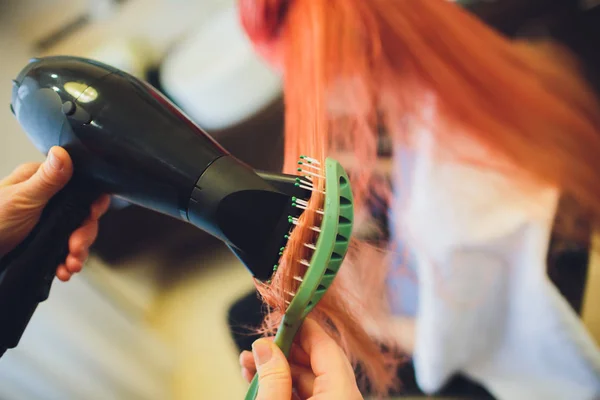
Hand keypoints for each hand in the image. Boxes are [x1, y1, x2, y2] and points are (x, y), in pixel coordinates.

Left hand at [0, 147, 110, 280]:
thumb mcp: (21, 199)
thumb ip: (47, 178)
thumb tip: (64, 152)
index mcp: (43, 182)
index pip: (81, 187)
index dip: (92, 203)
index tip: (91, 216)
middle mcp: (48, 201)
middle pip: (82, 214)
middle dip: (84, 235)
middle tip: (76, 248)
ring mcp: (46, 223)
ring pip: (77, 235)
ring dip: (78, 252)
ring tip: (70, 265)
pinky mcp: (43, 243)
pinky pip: (65, 251)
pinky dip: (68, 262)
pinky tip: (63, 270)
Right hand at [240, 319, 363, 399]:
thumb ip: (272, 377)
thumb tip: (265, 347)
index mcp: (342, 396)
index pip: (328, 348)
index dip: (304, 328)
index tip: (286, 316)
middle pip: (319, 365)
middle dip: (285, 353)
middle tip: (259, 346)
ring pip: (312, 383)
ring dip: (280, 372)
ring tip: (250, 366)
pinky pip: (310, 398)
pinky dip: (287, 389)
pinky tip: (261, 384)